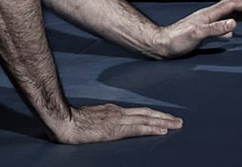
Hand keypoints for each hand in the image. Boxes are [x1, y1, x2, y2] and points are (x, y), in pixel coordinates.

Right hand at [48, 104, 182, 143]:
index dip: (153, 114)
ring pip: (146, 119)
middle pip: (146, 113)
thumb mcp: (89, 118)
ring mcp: (117, 120)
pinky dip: (151, 129)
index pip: (138, 112)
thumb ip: (99, 119)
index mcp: (112, 110)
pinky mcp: (114, 130)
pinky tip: (162, 131)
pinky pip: (137, 129)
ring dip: (163, 122)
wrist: (62, 121)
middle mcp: (118, 112)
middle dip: (164, 117)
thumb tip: (104, 123)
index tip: (165, 118)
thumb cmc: (70, 121)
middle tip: (179, 121)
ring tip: (177, 125)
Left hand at [153, 0, 241, 58]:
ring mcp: (203, 23)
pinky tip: (230, 34)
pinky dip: (228, 26)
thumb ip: (215, 29)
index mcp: (207, 15)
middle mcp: (206, 16)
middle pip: (228, 7)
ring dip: (238, 16)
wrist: (161, 45)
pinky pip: (219, 26)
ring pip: (224, 15)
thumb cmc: (176, 41)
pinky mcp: (200, 31)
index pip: (229, 5)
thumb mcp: (197, 35)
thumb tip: (233, 23)